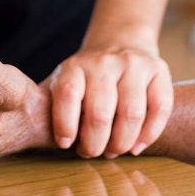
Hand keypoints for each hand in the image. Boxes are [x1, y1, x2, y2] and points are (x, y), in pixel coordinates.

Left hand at [49, 45, 171, 157]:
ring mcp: (134, 64)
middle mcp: (104, 62)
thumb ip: (50, 107)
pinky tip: (137, 146)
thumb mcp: (62, 83)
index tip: (66, 144)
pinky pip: (160, 108)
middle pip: (100, 113)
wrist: (120, 42)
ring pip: (132, 114)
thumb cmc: (85, 79)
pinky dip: (149, 135)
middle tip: (93, 153)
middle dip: (95, 144)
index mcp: (74, 66)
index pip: (68, 95)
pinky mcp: (159, 69)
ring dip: (122, 143)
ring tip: (114, 150)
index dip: (65, 125)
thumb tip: (35, 135)